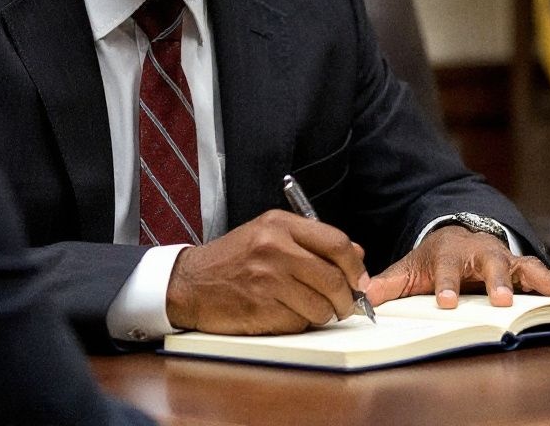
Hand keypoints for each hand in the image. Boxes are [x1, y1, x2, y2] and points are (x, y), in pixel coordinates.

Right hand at [165, 210, 369, 334]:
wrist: (189, 282)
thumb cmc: (232, 259)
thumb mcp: (269, 234)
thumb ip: (312, 242)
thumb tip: (357, 256)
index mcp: (280, 225)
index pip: (337, 243)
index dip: (355, 267)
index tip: (360, 281)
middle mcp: (274, 248)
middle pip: (333, 279)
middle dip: (347, 298)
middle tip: (346, 305)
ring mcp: (266, 279)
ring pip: (320, 306)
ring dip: (322, 314)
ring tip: (308, 308)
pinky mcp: (260, 308)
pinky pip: (298, 323)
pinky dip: (299, 323)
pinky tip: (283, 314)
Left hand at [366, 224, 549, 308]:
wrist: (458, 235)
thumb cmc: (434, 259)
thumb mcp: (409, 269)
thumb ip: (387, 284)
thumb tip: (361, 295)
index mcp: (450, 254)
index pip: (446, 269)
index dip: (446, 285)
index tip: (445, 302)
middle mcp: (482, 254)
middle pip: (491, 265)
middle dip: (497, 282)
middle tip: (501, 301)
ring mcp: (508, 260)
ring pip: (528, 269)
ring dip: (549, 283)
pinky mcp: (527, 268)